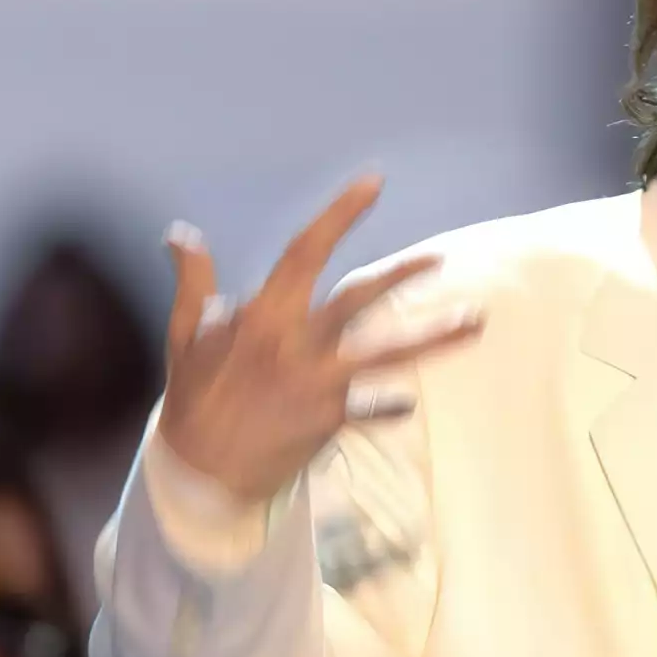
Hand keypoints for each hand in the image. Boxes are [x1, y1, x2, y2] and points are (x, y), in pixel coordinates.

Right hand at [157, 176, 481, 502]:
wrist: (199, 472)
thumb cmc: (193, 398)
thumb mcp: (184, 336)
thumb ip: (193, 282)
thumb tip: (181, 234)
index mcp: (263, 316)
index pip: (305, 252)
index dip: (340, 215)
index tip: (374, 184)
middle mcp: (297, 344)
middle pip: (360, 298)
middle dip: (403, 275)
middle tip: (440, 259)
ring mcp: (319, 382)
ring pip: (388, 353)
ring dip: (435, 337)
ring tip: (475, 322)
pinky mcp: (330, 418)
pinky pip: (373, 407)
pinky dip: (389, 406)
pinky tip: (406, 404)